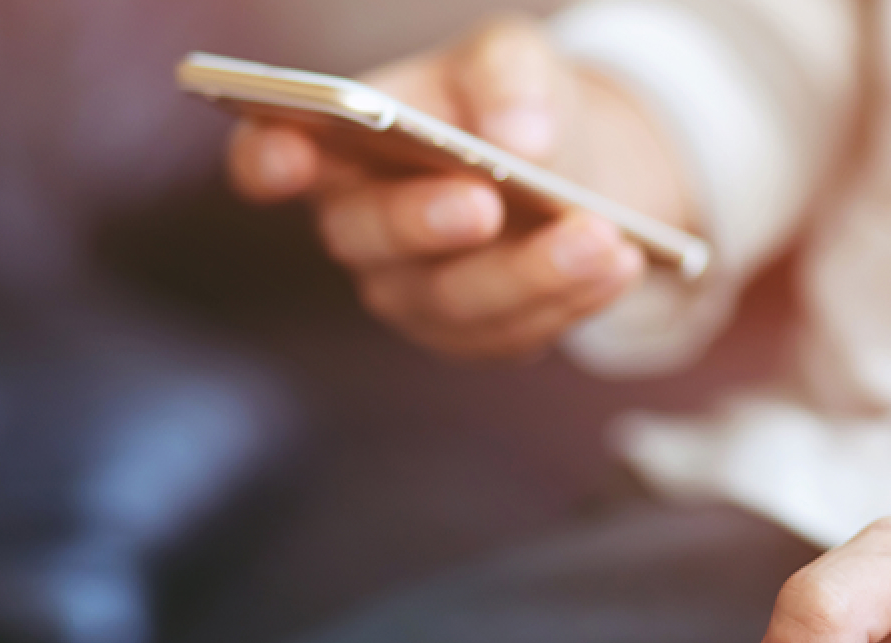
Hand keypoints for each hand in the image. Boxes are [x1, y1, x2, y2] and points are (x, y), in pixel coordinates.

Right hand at [225, 16, 691, 360]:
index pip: (269, 159)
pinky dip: (570, 300)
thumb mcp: (511, 57)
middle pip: (365, 240)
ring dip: (529, 273)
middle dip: (422, 222)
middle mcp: (358, 231)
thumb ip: (505, 72)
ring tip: (602, 237)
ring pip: (451, 302)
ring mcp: (411, 293)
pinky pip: (510, 335)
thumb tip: (518, 138)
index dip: (267, 160)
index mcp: (335, 147)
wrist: (567, 165)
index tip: (290, 150)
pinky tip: (623, 263)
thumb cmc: (506, 103)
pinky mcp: (470, 336)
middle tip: (482, 202)